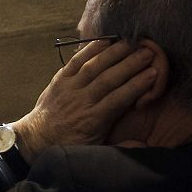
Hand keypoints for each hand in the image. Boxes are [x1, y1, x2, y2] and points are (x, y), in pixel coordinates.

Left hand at [13, 38, 156, 157]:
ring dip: (113, 53)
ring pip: (93, 67)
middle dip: (129, 64)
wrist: (37, 138)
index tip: (154, 73)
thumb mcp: (97, 151)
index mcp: (94, 120)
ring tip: (131, 42)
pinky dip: (89, 49)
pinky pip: (75, 61)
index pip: (119, 99)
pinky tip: (104, 40)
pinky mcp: (59, 79)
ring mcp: (69, 88)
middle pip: (108, 79)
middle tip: (148, 52)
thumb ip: (121, 147)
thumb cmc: (71, 144)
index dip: (137, 85)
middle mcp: (82, 101)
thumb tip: (146, 146)